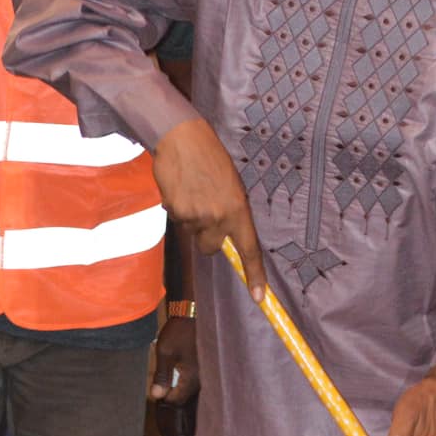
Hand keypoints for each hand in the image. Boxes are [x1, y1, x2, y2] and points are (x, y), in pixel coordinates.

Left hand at [150, 315, 199, 403]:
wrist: (195, 313)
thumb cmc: (179, 331)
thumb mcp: (165, 353)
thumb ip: (161, 376)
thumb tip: (156, 395)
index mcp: (192, 378)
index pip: (177, 400)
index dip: (163, 397)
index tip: (155, 388)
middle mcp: (203, 379)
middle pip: (185, 396)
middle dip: (171, 391)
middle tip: (159, 380)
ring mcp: (206, 372)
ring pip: (190, 388)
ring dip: (178, 384)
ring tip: (168, 371)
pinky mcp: (207, 366)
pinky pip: (195, 379)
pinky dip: (184, 376)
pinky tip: (178, 366)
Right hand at [152, 117, 264, 301]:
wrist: (182, 137)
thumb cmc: (210, 157)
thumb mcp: (232, 184)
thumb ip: (231, 211)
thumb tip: (226, 234)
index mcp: (238, 210)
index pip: (249, 249)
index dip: (255, 275)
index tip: (259, 297)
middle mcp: (218, 217)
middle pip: (211, 248)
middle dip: (206, 235)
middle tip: (205, 208)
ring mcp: (195, 215)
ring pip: (192, 232)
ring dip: (191, 218)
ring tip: (192, 190)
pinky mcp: (175, 210)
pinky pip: (176, 218)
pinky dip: (176, 207)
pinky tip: (180, 187)